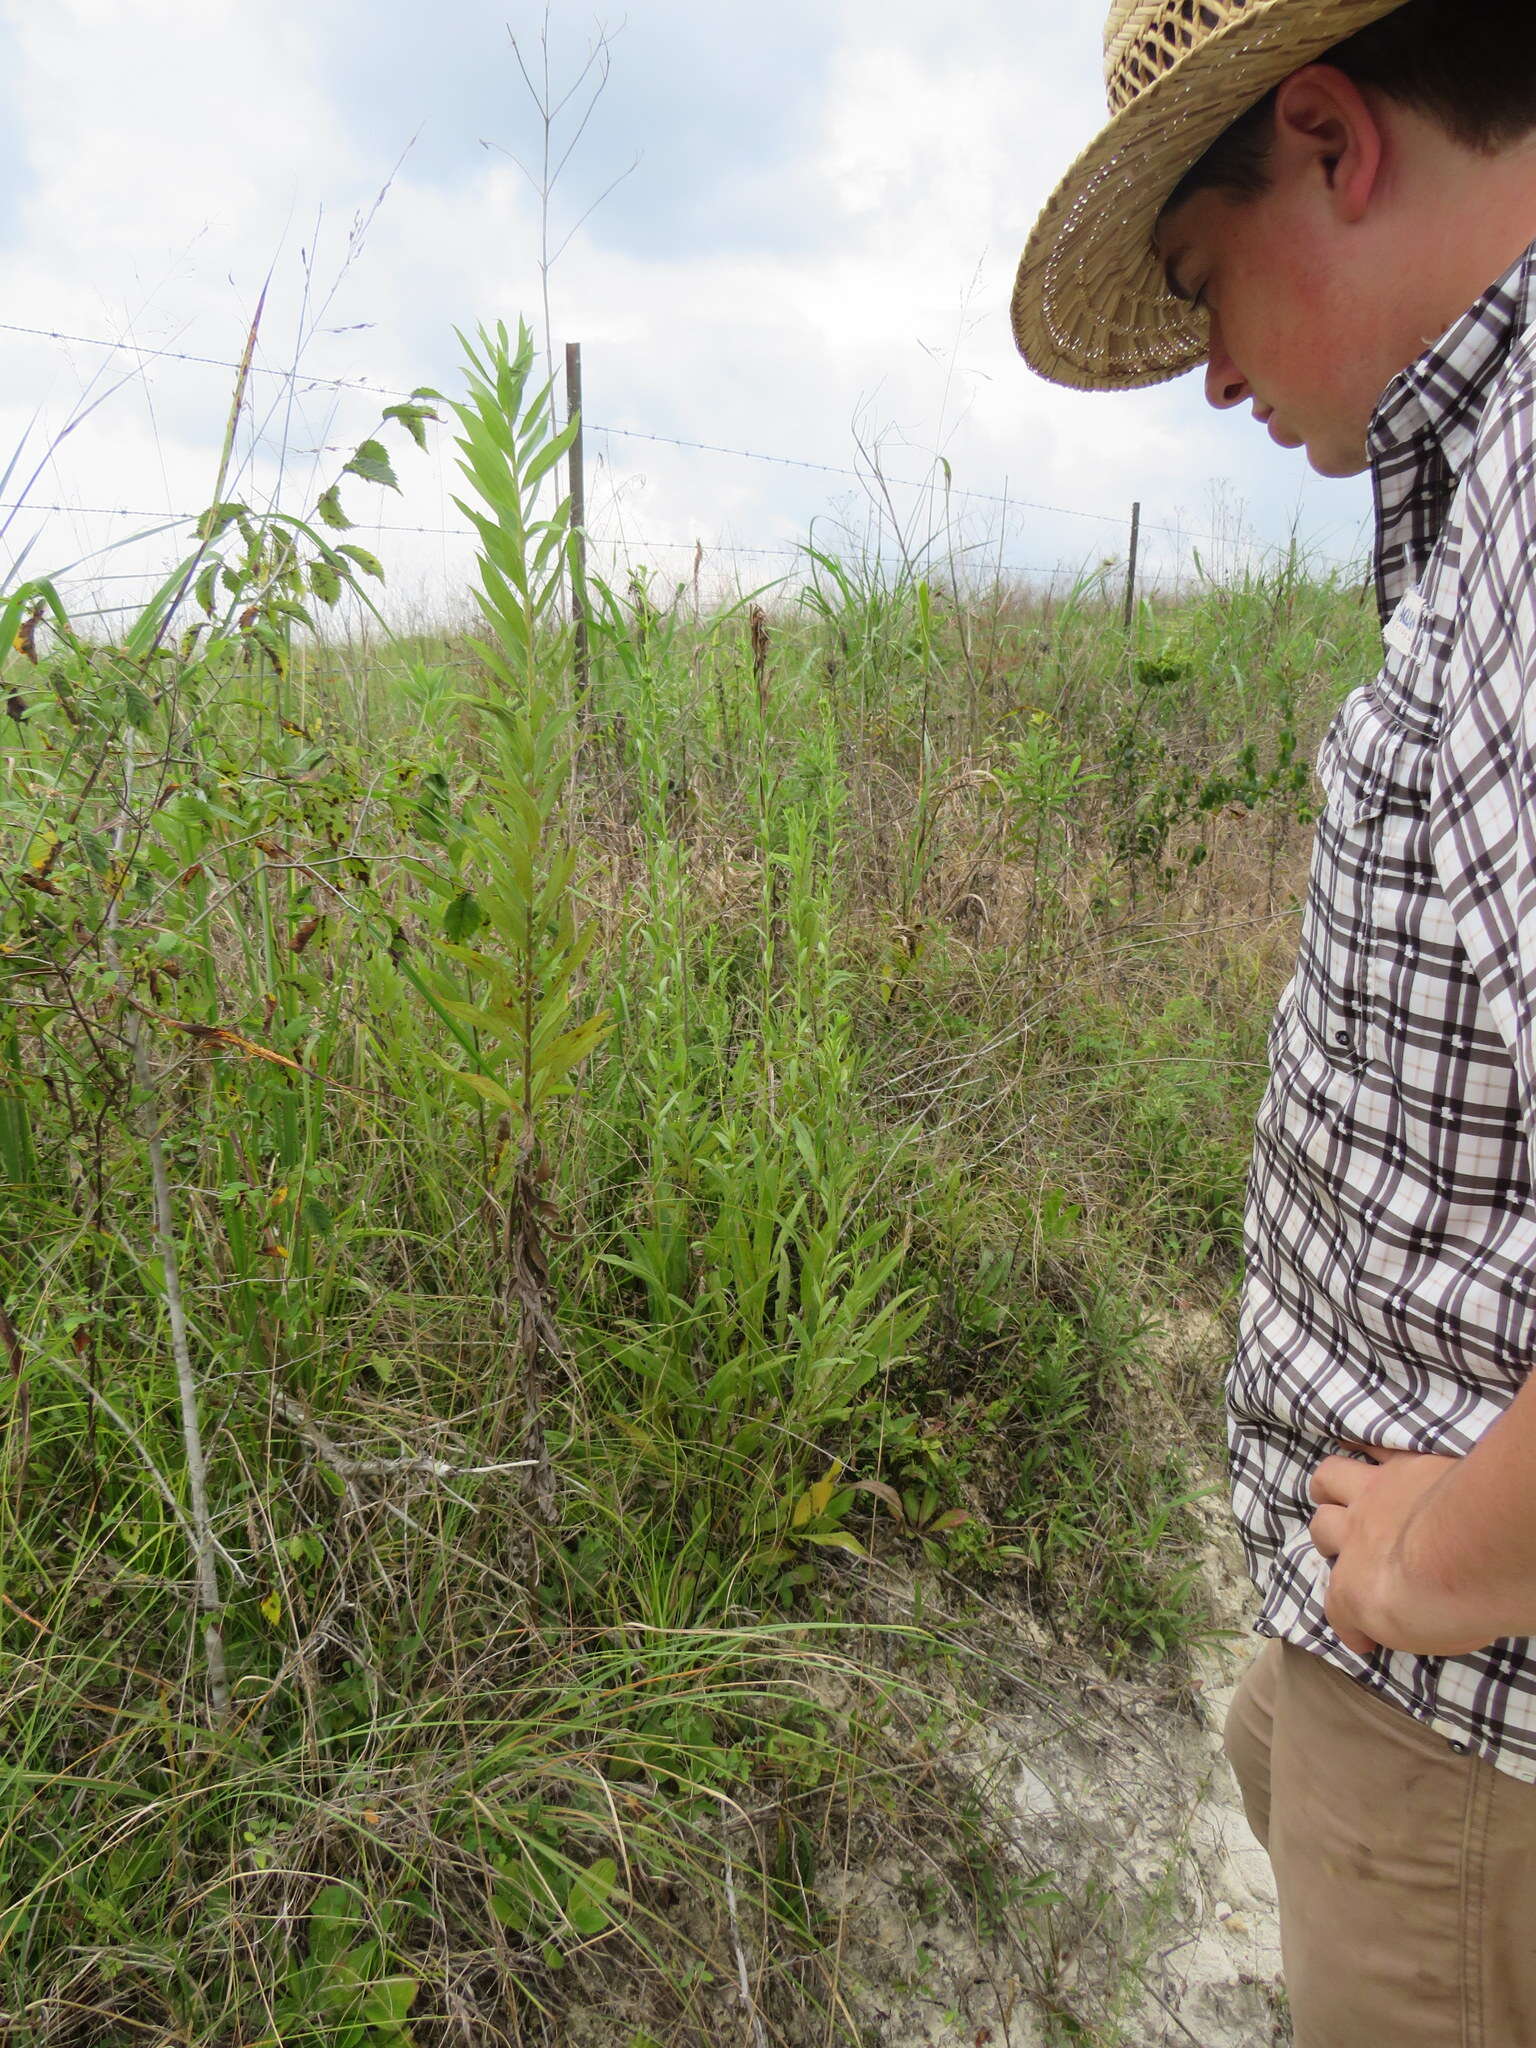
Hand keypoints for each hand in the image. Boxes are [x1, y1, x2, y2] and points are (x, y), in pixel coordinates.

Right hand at [1308, 1443, 1489, 1658]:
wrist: (1467, 1555)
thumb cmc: (1449, 1609)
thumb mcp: (1422, 1637)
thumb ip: (1403, 1625)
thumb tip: (1394, 1628)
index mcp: (1354, 1588)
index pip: (1337, 1608)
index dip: (1350, 1626)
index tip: (1367, 1638)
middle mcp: (1355, 1536)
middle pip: (1322, 1528)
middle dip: (1330, 1538)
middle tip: (1351, 1548)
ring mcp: (1377, 1493)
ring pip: (1330, 1476)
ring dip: (1330, 1485)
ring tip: (1339, 1489)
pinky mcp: (1407, 1463)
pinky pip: (1378, 1444)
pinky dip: (1372, 1446)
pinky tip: (1373, 1447)